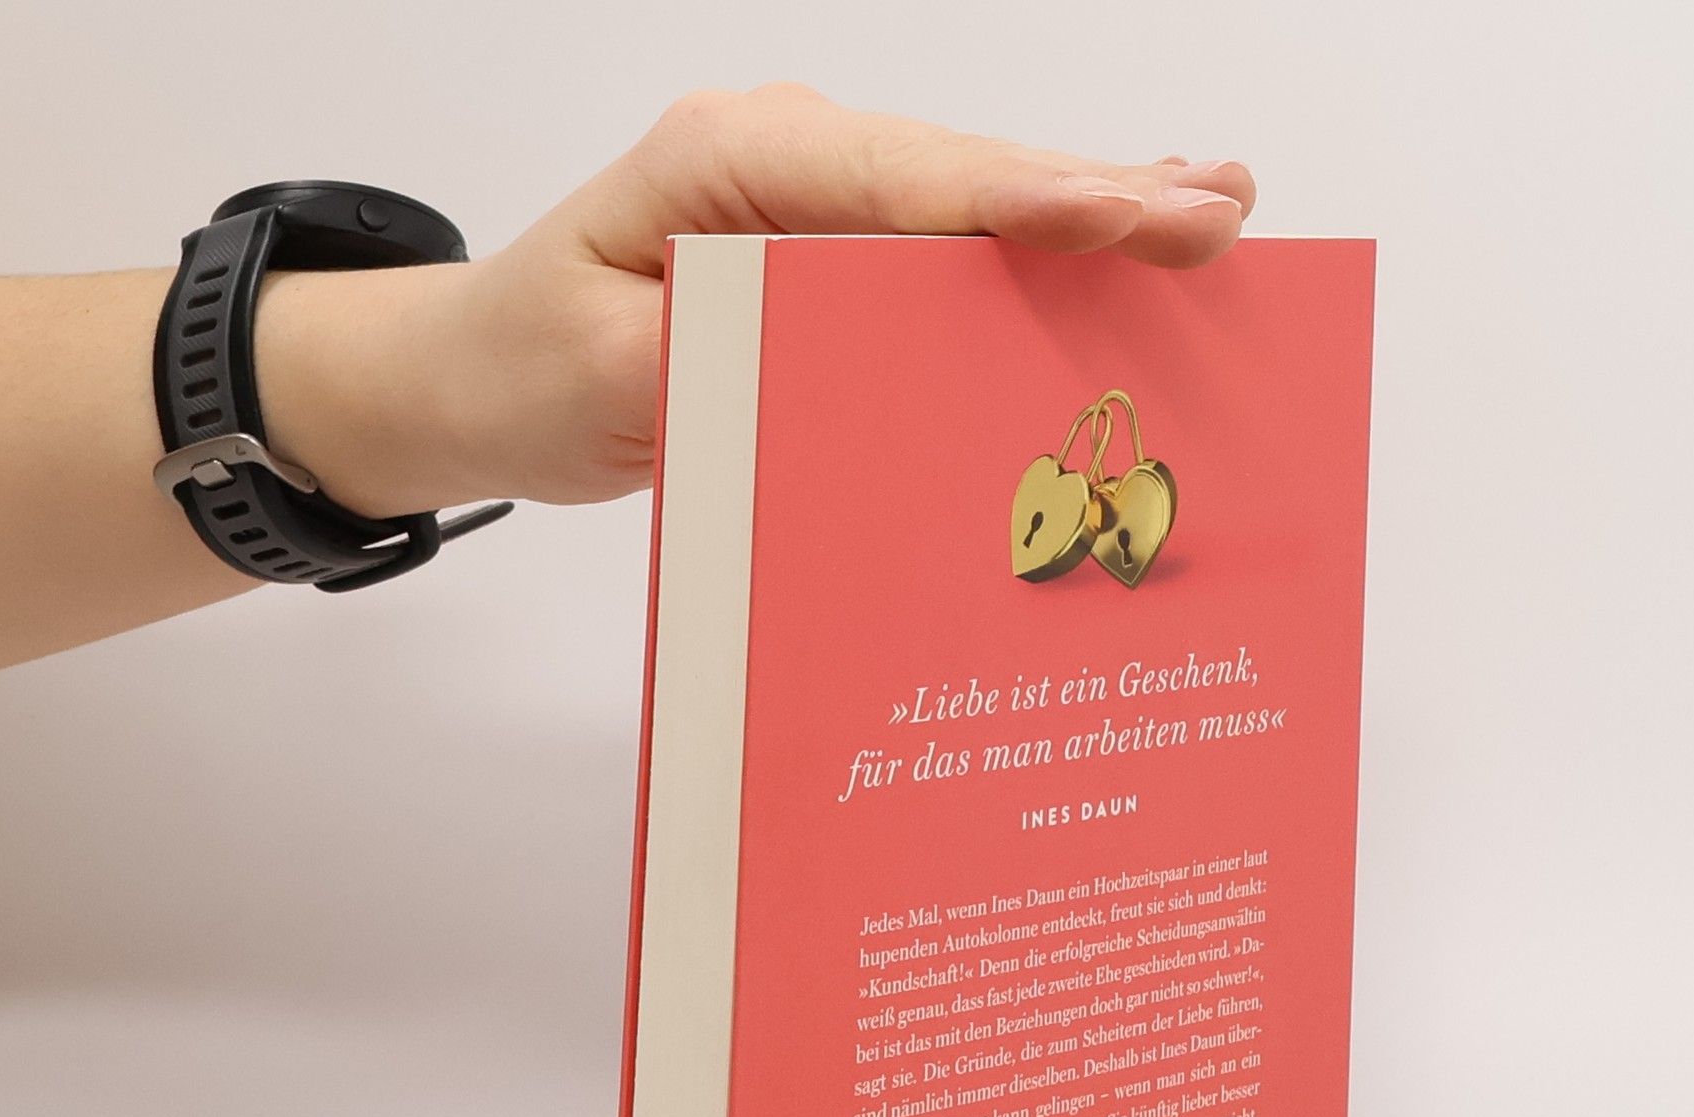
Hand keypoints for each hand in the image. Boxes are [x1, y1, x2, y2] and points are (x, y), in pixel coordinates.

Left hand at [266, 86, 1254, 517]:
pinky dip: (1031, 242)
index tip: (1127, 218)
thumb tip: (857, 359)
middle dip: (1094, 196)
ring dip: (1087, 210)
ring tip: (1207, 209)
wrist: (473, 377)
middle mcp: (781, 158)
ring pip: (966, 201)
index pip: (901, 180)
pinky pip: (939, 242)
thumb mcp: (613, 381)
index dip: (1021, 203)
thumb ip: (729, 361)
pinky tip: (1117, 229)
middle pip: (960, 175)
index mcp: (728, 162)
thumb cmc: (528, 369)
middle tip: (1220, 213)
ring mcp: (806, 199)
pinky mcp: (818, 249)